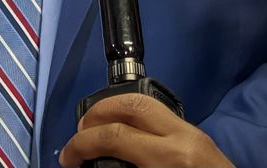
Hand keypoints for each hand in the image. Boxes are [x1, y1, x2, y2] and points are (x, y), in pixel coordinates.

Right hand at [62, 94, 232, 167]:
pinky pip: (162, 118)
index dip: (81, 145)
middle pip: (132, 105)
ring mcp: (194, 134)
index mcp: (171, 159)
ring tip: (97, 130)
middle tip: (80, 135)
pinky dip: (136, 120)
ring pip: (148, 104)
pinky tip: (125, 135)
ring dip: (116, 110)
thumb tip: (95, 165)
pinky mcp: (200, 138)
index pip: (115, 135)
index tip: (67, 158)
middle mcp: (183, 138)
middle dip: (98, 114)